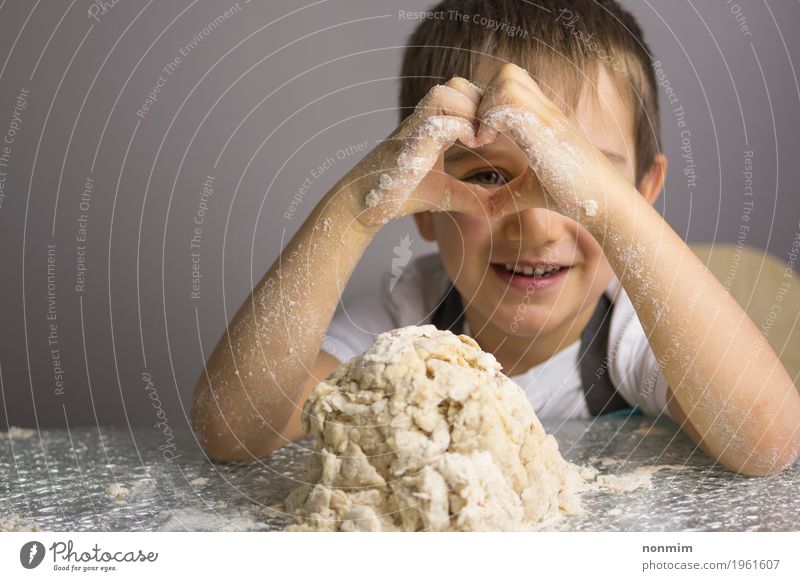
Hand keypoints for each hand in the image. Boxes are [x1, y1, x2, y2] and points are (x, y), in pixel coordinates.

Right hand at [351, 77, 498, 225]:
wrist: (363, 204)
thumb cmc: (400, 195)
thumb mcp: (446, 194)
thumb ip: (471, 195)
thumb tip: (496, 206)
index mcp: (432, 125)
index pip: (463, 94)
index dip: (482, 106)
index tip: (493, 134)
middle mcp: (423, 120)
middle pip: (457, 84)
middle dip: (479, 104)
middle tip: (490, 134)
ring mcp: (414, 128)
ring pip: (447, 92)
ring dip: (470, 111)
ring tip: (479, 139)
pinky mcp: (408, 144)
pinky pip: (438, 120)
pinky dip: (460, 127)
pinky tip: (471, 144)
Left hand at [475, 63, 626, 220]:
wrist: (604, 203)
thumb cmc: (571, 197)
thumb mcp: (527, 194)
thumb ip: (504, 196)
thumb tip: (483, 209)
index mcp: (540, 119)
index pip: (509, 83)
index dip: (486, 102)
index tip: (478, 135)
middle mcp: (544, 111)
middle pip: (507, 72)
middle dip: (483, 98)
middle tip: (477, 133)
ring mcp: (547, 117)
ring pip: (506, 79)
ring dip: (485, 107)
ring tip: (481, 139)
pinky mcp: (547, 130)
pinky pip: (508, 102)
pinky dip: (489, 120)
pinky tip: (485, 144)